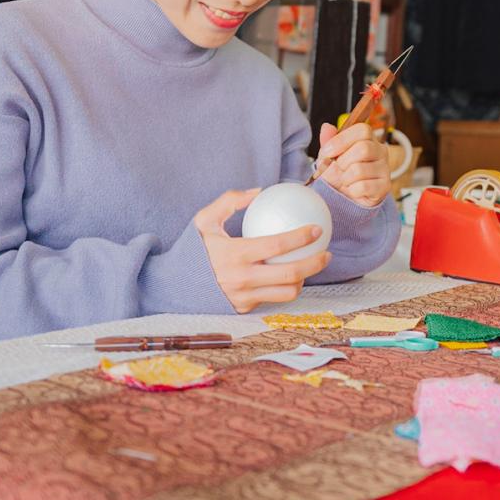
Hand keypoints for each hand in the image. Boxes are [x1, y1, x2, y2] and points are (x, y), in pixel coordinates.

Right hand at [193, 189, 330, 312]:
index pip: (278, 246)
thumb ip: (230, 201)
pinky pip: (273, 299)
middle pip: (291, 273)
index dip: (301, 237)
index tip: (317, 229)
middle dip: (316, 263)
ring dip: (305, 279)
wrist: (173, 286)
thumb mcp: (204, 220)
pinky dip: (286, 288)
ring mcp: (245, 297)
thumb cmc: (193, 249)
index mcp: (235, 255)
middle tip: (326, 252)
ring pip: (287, 292)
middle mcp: (243, 279)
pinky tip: (293, 276)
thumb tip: (259, 191)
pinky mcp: (244, 309)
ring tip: (312, 266)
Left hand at [314, 122, 392, 208]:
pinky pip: (362, 187)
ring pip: (359, 170)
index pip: (362, 130)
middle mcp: (380, 151)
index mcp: (368, 139)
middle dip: (342, 162)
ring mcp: (384, 168)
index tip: (327, 152)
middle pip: (363, 149)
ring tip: (345, 181)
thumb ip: (328, 141)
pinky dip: (352, 191)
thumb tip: (326, 127)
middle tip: (339, 169)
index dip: (341, 140)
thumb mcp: (331, 156)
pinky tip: (353, 190)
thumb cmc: (341, 172)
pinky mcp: (385, 186)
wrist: (348, 197)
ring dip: (345, 178)